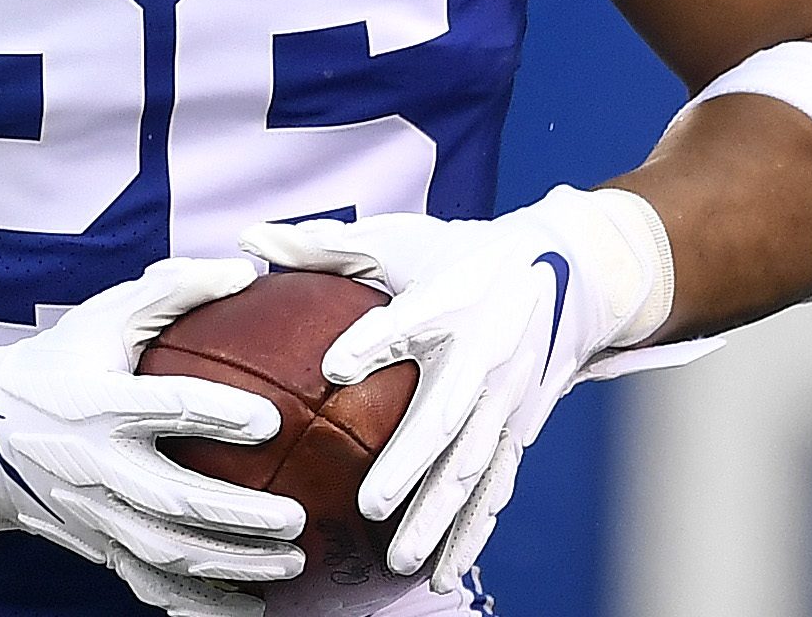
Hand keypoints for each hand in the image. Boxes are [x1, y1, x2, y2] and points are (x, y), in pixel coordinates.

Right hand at [0, 257, 307, 616]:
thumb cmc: (57, 361)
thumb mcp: (104, 314)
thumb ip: (173, 289)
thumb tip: (247, 270)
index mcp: (95, 401)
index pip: (162, 408)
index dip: (216, 414)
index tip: (270, 420)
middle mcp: (92, 464)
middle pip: (169, 500)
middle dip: (235, 516)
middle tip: (296, 517)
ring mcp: (92, 513)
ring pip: (164, 552)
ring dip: (230, 564)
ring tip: (291, 562)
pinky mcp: (95, 545)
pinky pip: (148, 585)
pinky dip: (198, 603)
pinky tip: (250, 606)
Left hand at [239, 186, 673, 590]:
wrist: (565, 273)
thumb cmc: (459, 255)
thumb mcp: (400, 238)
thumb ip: (324, 244)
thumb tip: (247, 241)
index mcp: (448, 301)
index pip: (408, 321)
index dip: (374, 341)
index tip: (334, 366)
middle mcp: (482, 356)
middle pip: (443, 417)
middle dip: (410, 465)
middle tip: (370, 506)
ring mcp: (505, 400)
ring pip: (471, 468)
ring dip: (440, 518)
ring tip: (402, 562)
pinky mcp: (518, 429)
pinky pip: (495, 487)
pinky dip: (472, 533)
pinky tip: (444, 573)